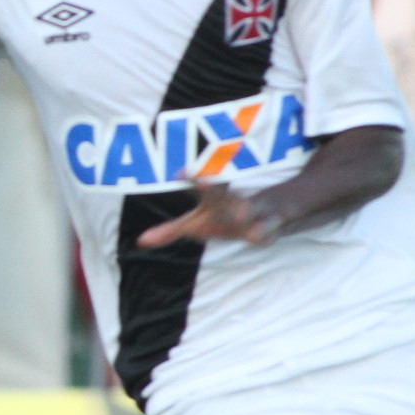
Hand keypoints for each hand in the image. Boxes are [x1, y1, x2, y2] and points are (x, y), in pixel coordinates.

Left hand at [136, 181, 274, 248]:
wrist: (275, 209)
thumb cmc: (227, 216)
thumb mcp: (199, 223)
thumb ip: (170, 231)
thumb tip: (140, 242)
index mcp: (212, 199)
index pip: (200, 188)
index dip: (192, 179)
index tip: (179, 172)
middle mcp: (231, 200)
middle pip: (220, 196)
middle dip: (211, 189)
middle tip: (201, 182)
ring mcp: (253, 209)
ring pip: (248, 208)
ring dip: (243, 210)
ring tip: (239, 212)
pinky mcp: (272, 222)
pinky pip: (268, 226)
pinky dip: (264, 229)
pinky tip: (257, 234)